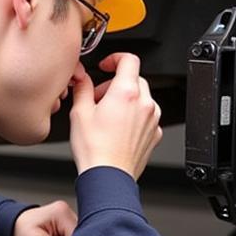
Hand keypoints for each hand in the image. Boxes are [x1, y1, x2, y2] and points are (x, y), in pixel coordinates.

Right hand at [68, 55, 162, 179]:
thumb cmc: (95, 150)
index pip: (129, 59)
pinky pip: (146, 115)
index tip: (107, 65)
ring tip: (108, 114)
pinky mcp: (155, 133)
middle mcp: (144, 103)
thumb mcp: (80, 113)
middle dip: (116, 83)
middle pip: (134, 78)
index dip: (116, 58)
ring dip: (126, 99)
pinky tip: (118, 128)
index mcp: (126, 92)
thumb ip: (82, 88)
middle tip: (99, 96)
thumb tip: (82, 78)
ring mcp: (152, 118)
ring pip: (142, 97)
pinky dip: (134, 115)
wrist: (108, 178)